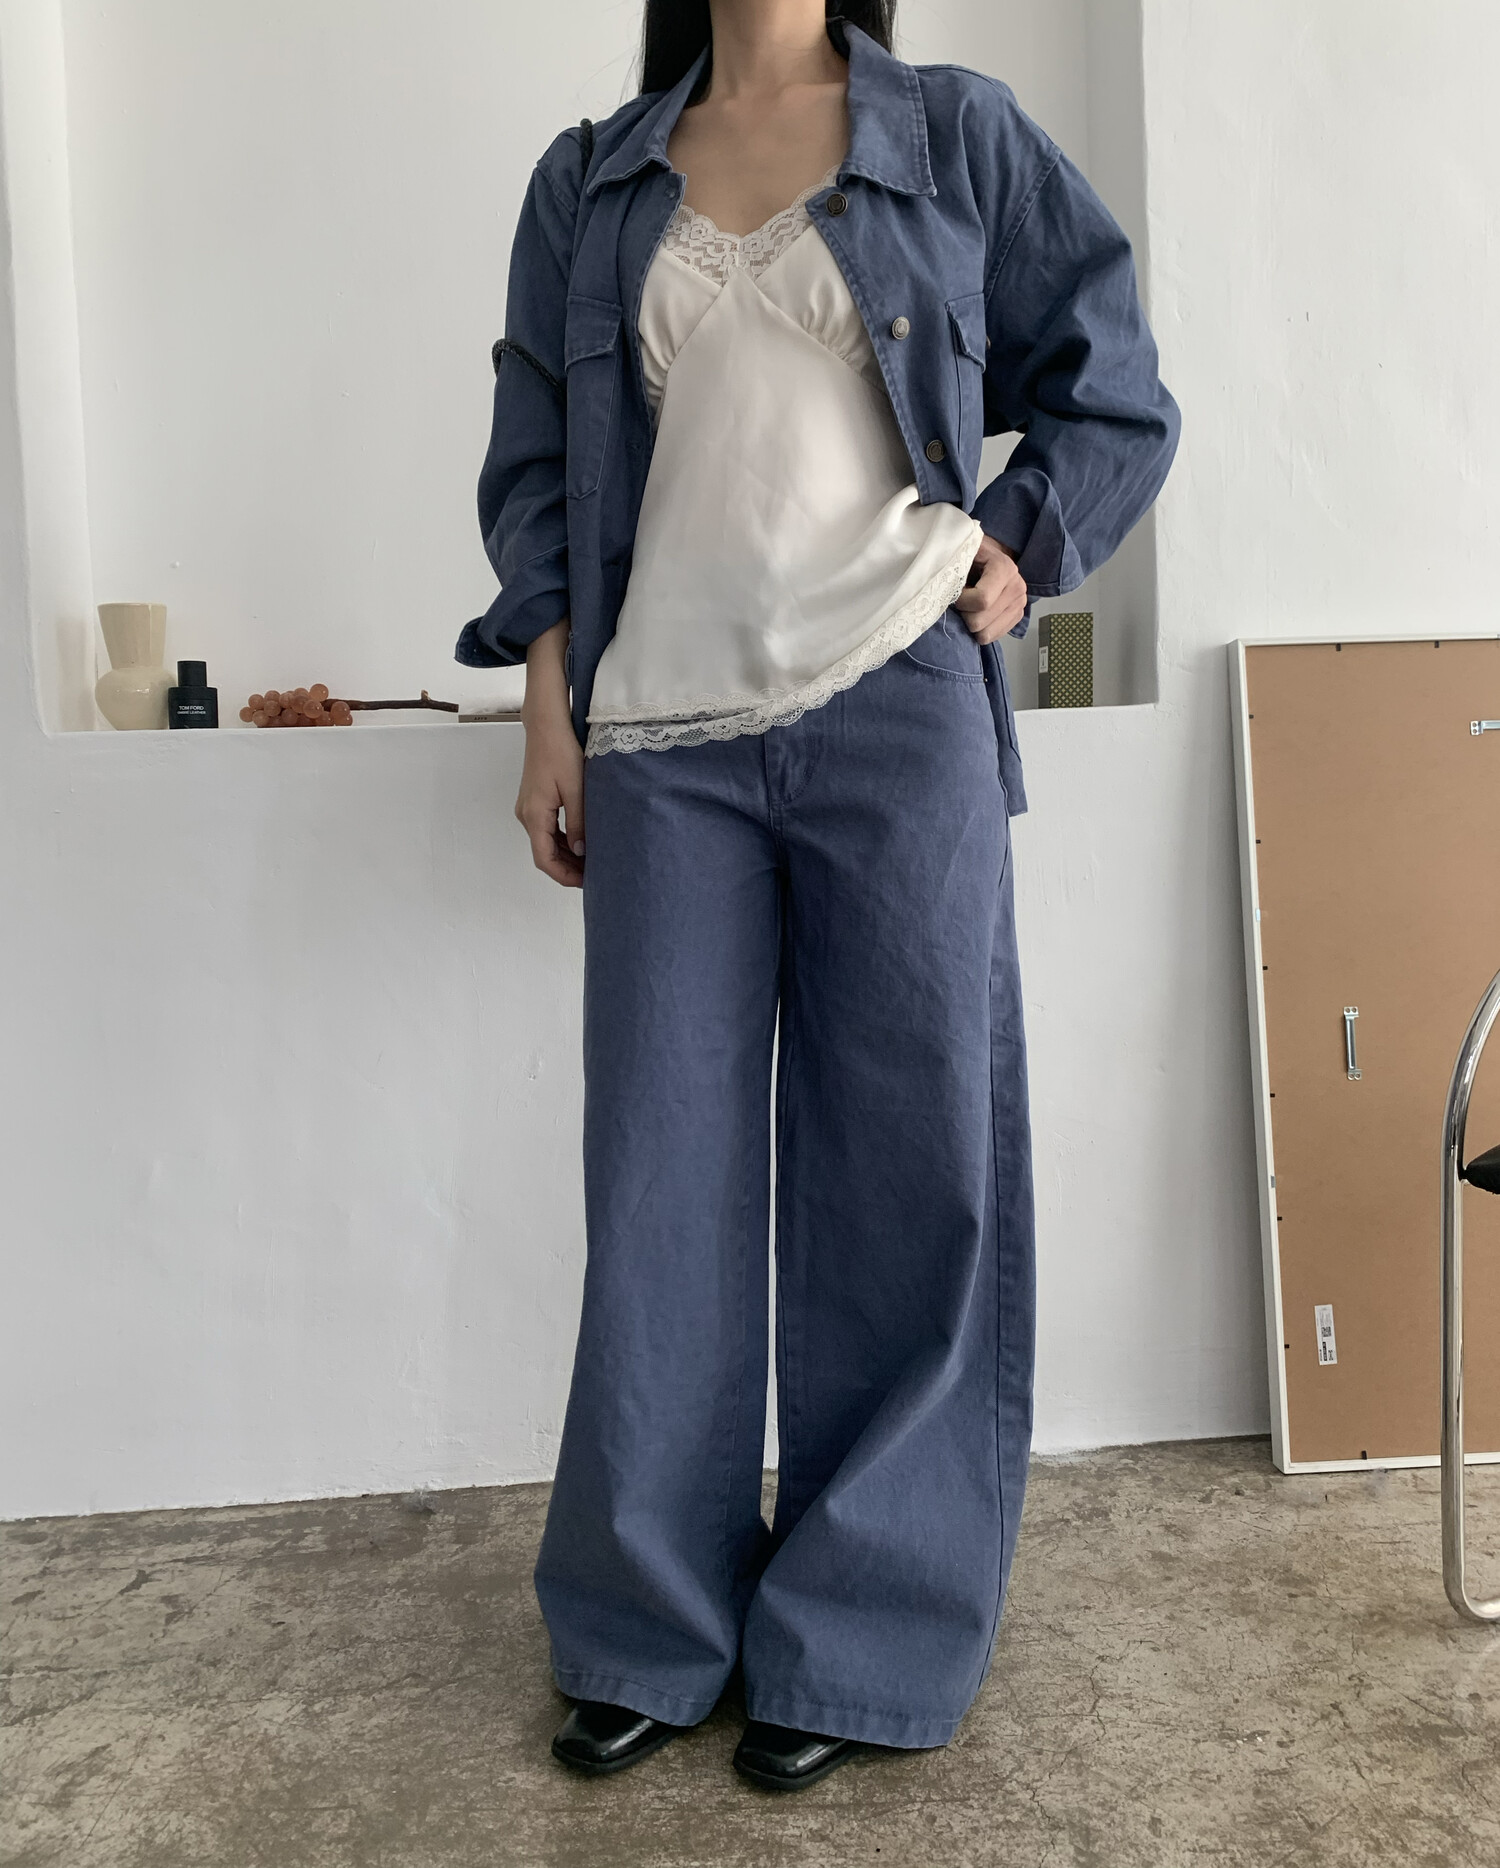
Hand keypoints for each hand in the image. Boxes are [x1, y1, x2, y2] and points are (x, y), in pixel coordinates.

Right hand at [515, 619, 585, 887]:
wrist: (546, 723)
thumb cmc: (561, 751)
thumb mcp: (576, 789)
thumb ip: (578, 822)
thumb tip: (580, 852)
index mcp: (534, 815)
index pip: (545, 859)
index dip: (564, 876)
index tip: (586, 883)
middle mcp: (526, 815)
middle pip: (544, 854)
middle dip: (568, 868)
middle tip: (595, 875)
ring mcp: (529, 807)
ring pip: (546, 842)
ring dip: (566, 855)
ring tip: (592, 861)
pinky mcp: (535, 800)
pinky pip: (547, 829)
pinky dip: (563, 840)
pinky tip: (582, 841)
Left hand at [955, 533, 1027, 644]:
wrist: (988, 556)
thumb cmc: (971, 556)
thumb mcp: (961, 556)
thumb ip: (954, 572)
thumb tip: (943, 594)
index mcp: (1003, 568)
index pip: (982, 600)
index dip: (962, 602)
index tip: (956, 593)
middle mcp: (1017, 586)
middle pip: (981, 621)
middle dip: (964, 614)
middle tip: (962, 602)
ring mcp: (1019, 603)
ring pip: (987, 634)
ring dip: (972, 624)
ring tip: (971, 607)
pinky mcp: (1018, 615)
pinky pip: (994, 636)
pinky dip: (981, 630)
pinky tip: (978, 614)